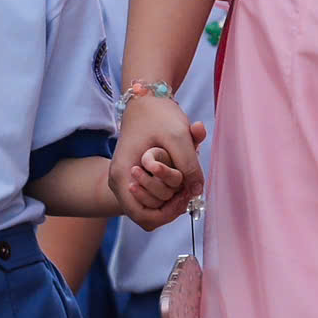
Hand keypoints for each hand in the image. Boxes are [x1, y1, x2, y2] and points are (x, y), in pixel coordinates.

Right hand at [110, 94, 205, 228]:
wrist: (145, 100)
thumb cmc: (158, 115)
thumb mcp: (178, 136)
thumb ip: (189, 165)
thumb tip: (197, 192)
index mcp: (122, 176)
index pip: (144, 217)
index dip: (169, 213)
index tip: (186, 195)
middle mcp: (120, 184)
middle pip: (151, 214)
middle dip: (173, 201)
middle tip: (189, 182)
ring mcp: (127, 181)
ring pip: (154, 207)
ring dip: (173, 195)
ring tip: (185, 176)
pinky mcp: (136, 178)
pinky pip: (155, 196)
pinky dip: (170, 189)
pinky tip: (181, 174)